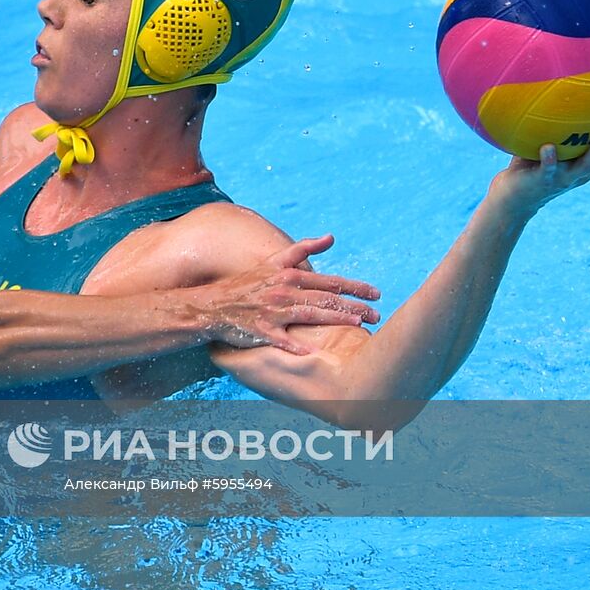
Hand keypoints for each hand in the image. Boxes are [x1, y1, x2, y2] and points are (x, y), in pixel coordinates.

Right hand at [197, 234, 379, 355]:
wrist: (212, 304)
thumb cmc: (246, 285)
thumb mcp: (273, 262)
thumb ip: (303, 249)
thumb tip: (331, 237)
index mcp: (289, 275)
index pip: (329, 281)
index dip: (355, 287)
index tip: (377, 294)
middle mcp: (283, 291)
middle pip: (325, 298)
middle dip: (354, 306)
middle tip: (376, 315)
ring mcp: (272, 311)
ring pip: (310, 314)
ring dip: (335, 319)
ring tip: (358, 325)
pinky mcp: (260, 330)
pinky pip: (281, 339)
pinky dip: (296, 346)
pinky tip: (315, 352)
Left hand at [492, 101, 589, 218]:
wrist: (513, 196)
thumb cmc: (531, 162)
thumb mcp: (548, 140)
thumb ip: (556, 122)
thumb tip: (557, 86)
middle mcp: (584, 169)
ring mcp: (566, 176)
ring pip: (589, 164)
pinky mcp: (544, 181)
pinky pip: (549, 169)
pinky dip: (550, 159)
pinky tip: (548, 147)